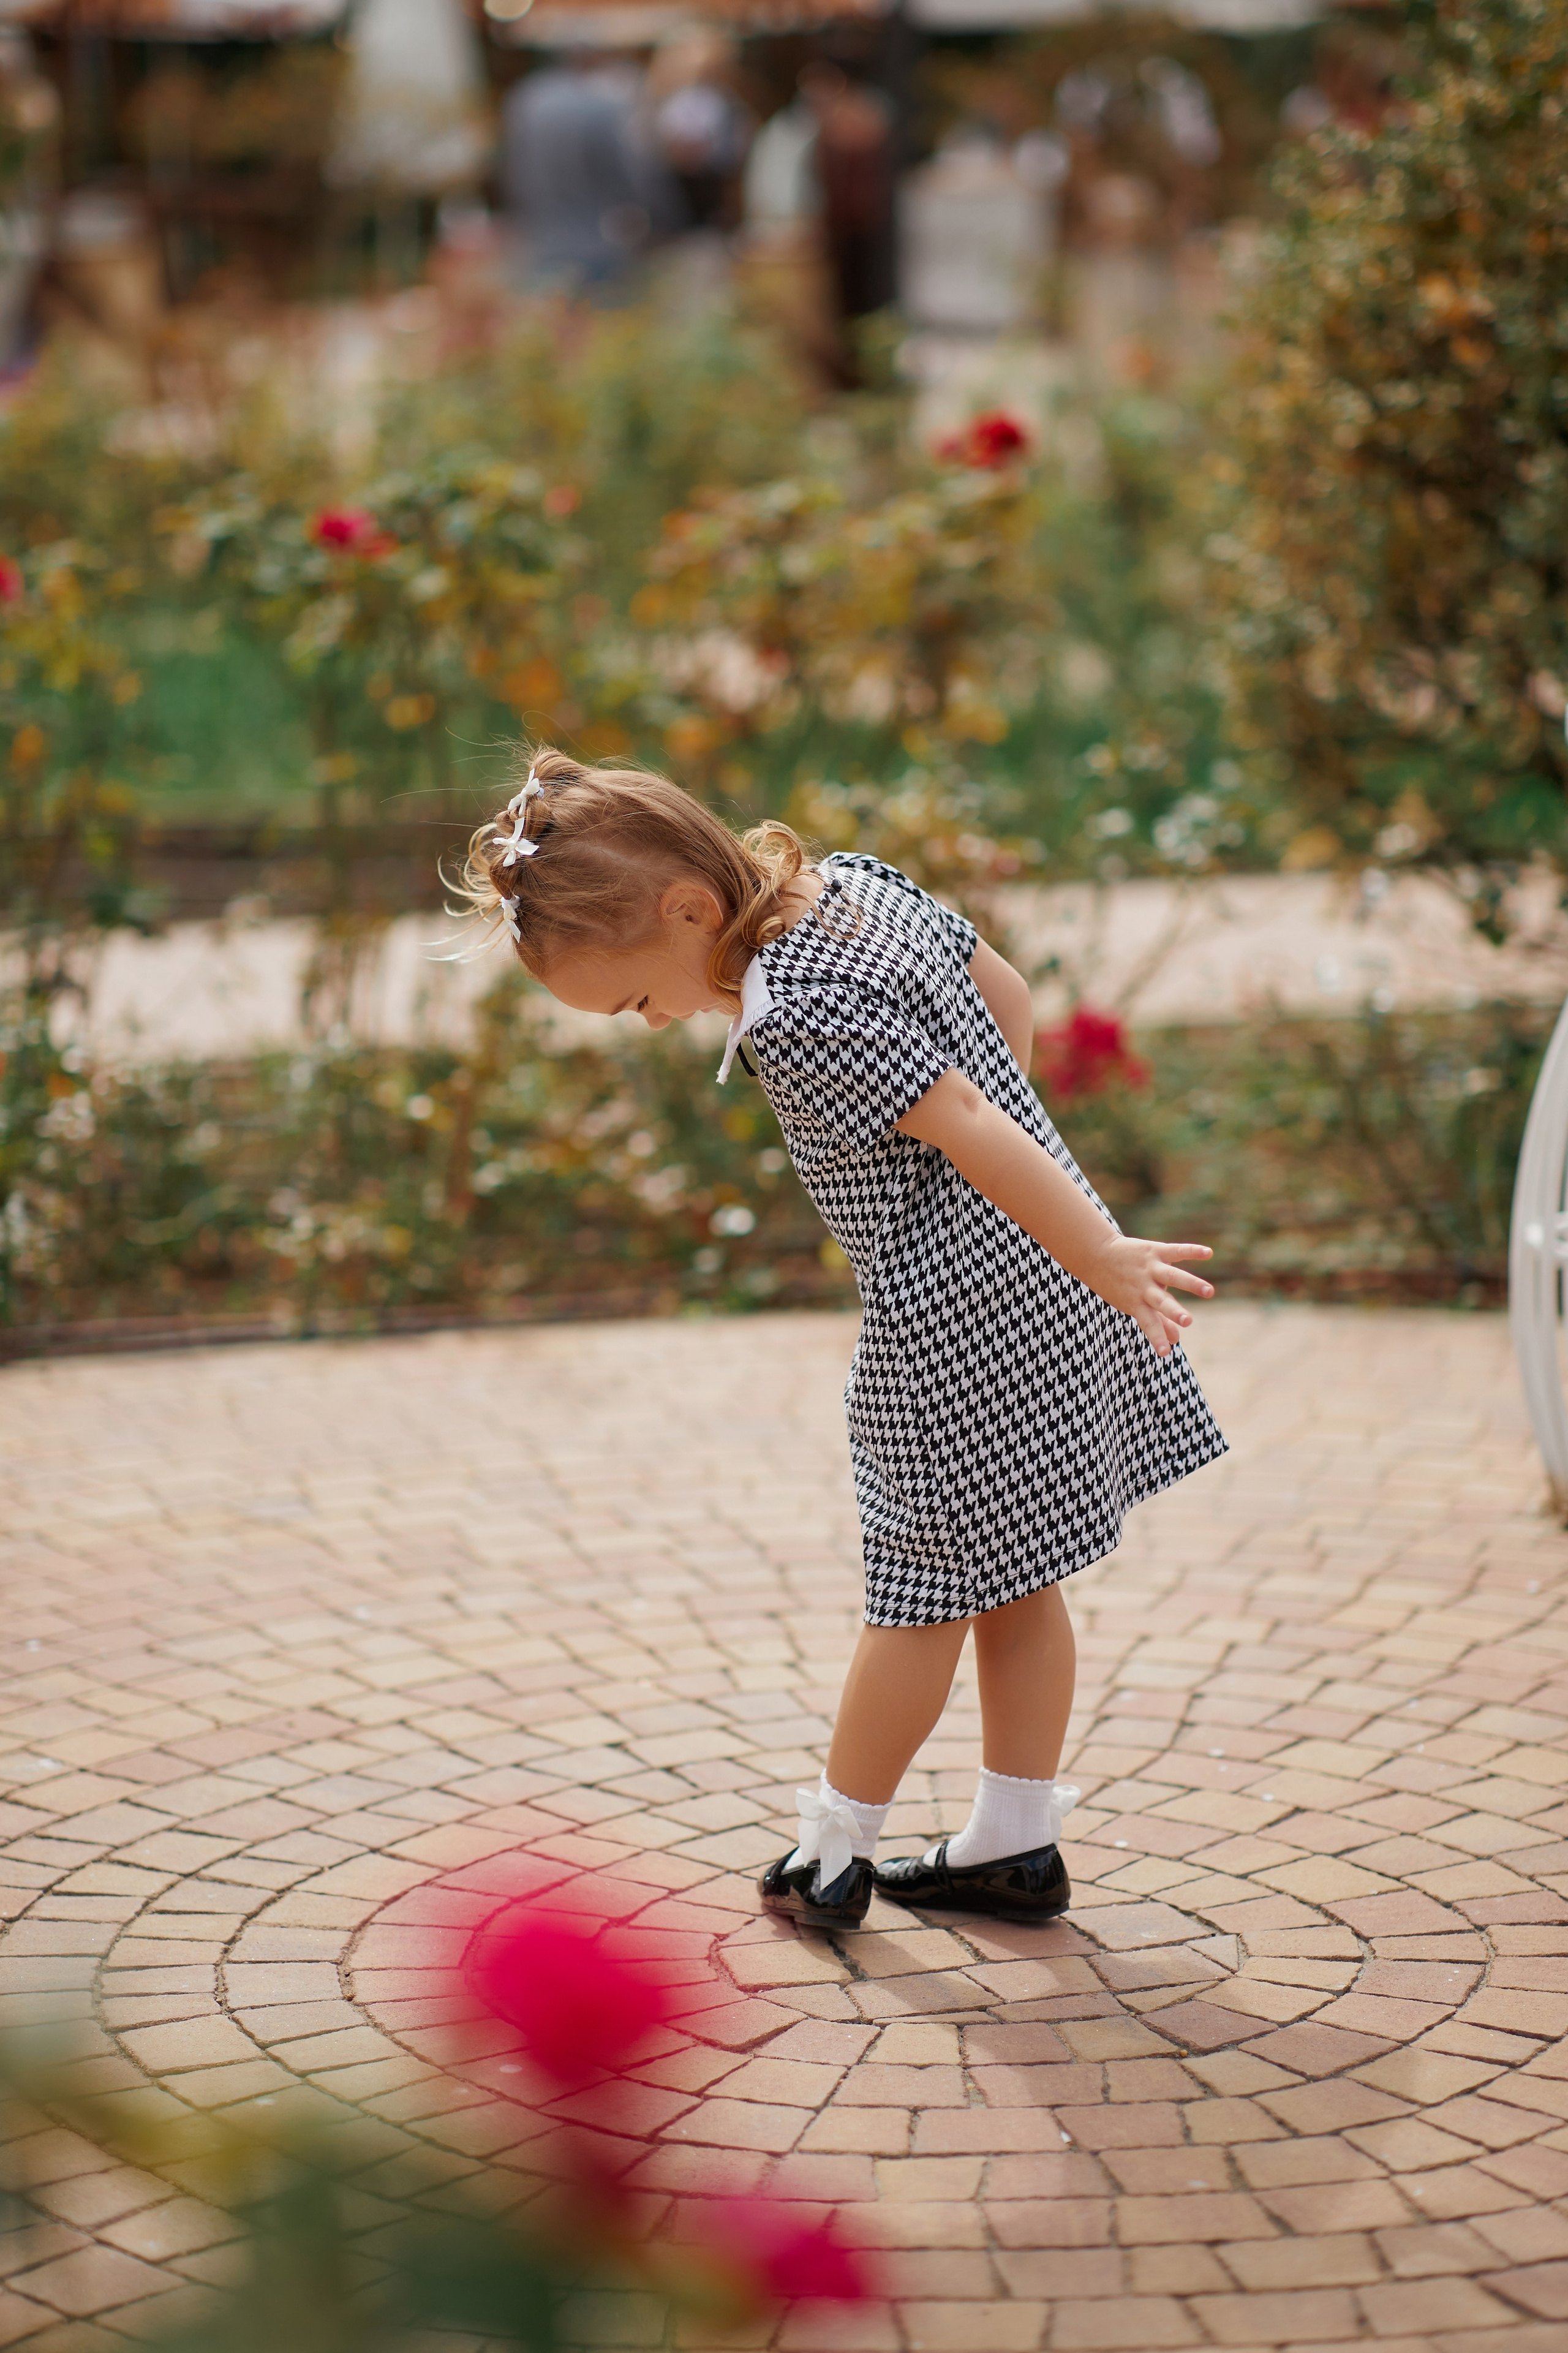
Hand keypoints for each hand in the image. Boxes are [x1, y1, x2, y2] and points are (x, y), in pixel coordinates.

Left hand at [1087, 1237, 1213, 1356]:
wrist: (1096, 1255)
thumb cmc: (1118, 1286)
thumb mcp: (1134, 1305)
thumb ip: (1158, 1322)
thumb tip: (1176, 1340)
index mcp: (1138, 1303)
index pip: (1149, 1323)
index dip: (1157, 1337)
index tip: (1164, 1353)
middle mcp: (1144, 1287)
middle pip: (1161, 1301)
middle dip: (1174, 1311)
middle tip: (1188, 1321)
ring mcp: (1150, 1268)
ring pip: (1172, 1276)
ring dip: (1191, 1283)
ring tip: (1209, 1292)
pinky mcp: (1154, 1251)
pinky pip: (1176, 1251)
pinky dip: (1192, 1251)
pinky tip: (1208, 1253)